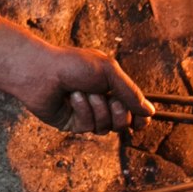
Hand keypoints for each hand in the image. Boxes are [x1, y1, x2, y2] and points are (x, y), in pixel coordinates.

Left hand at [17, 46, 154, 133]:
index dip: (140, 117)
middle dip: (119, 112)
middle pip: (124, 122)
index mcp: (113, 86)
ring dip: (97, 108)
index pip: (134, 108)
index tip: (142, 120)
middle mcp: (102, 101)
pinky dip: (83, 111)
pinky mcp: (73, 124)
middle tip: (111, 99)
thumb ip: (131, 93)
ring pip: (106, 127)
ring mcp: (88, 113)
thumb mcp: (109, 72)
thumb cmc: (73, 65)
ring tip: (83, 92)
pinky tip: (72, 98)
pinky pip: (88, 126)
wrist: (41, 71)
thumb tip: (151, 112)